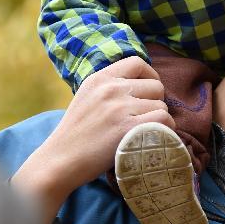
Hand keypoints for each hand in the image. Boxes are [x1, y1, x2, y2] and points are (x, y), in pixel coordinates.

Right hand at [12, 56, 173, 223]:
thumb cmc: (75, 134)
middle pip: (156, 86)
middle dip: (155, 102)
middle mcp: (110, 88)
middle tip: (145, 119)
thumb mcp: (87, 97)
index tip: (147, 93)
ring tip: (145, 132)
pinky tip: (155, 138)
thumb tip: (141, 85)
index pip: (138, 63)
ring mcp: (119, 108)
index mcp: (100, 78)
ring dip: (158, 119)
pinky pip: (163, 120)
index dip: (150, 76)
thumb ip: (109, 87)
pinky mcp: (126, 128)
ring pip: (161, 105)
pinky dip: (165, 130)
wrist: (59, 161)